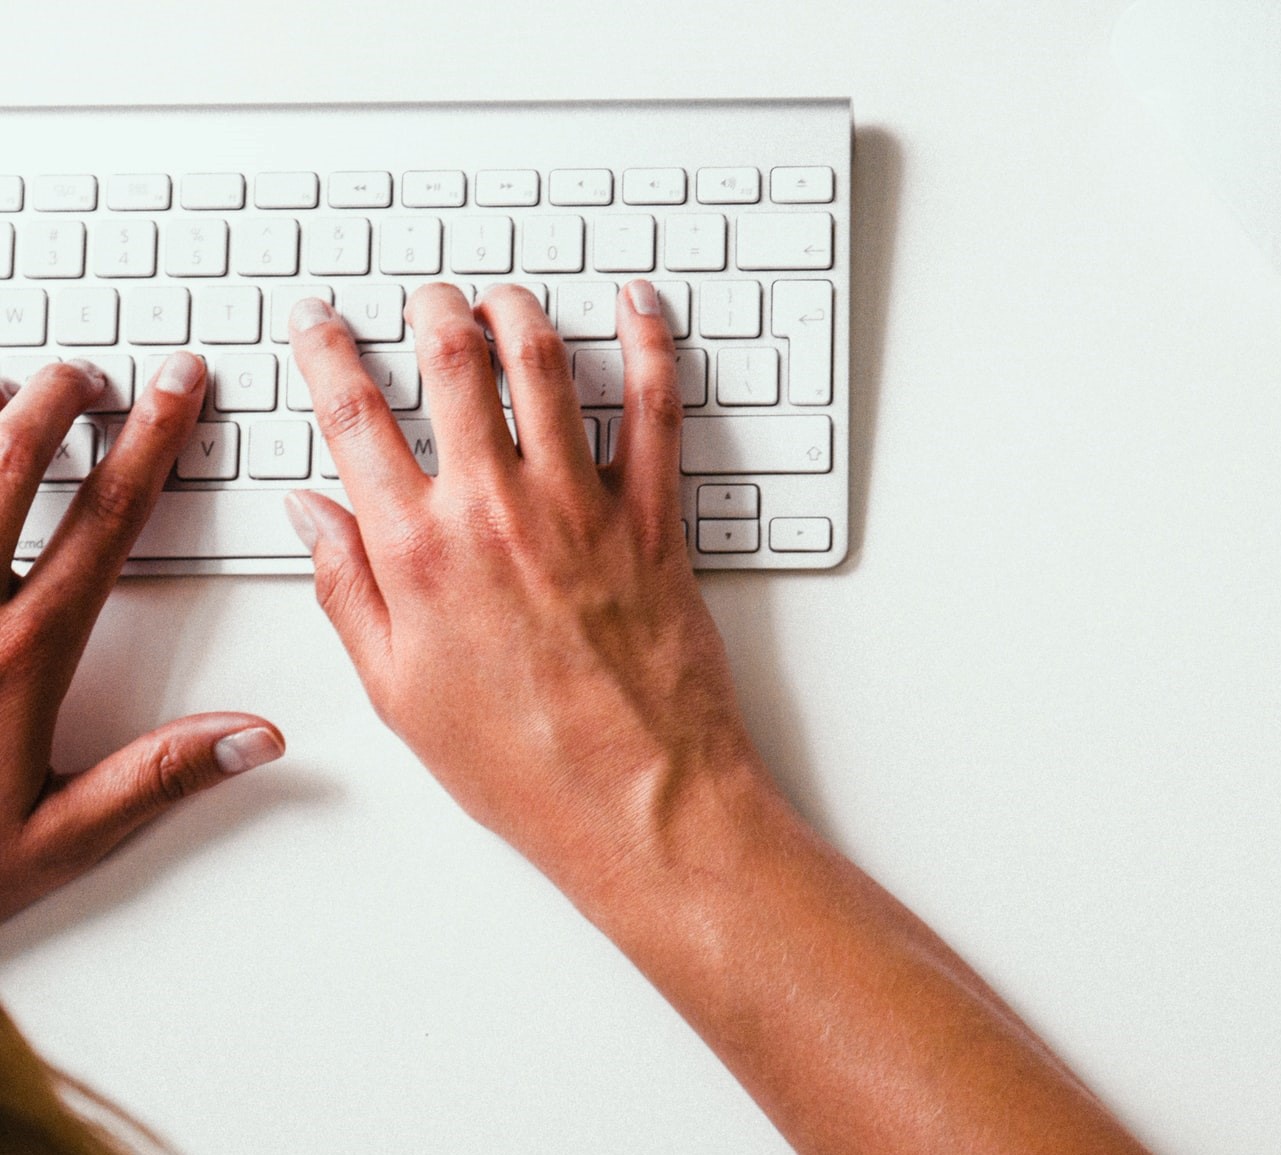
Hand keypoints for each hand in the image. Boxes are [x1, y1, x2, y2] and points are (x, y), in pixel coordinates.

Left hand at [0, 354, 283, 921]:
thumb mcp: (52, 841)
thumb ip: (156, 779)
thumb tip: (255, 736)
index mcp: (18, 654)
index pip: (105, 520)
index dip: (150, 443)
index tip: (175, 391)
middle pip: (8, 464)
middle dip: (55, 401)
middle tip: (85, 372)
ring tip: (8, 387)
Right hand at [284, 282, 763, 899]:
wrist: (639, 800)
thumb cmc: (522, 763)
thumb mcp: (398, 692)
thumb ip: (346, 591)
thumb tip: (309, 513)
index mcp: (419, 553)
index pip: (354, 417)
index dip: (326, 351)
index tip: (318, 320)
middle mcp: (496, 511)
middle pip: (452, 363)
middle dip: (431, 310)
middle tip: (424, 298)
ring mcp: (581, 506)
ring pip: (543, 364)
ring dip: (517, 311)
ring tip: (502, 299)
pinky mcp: (655, 518)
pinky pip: (656, 407)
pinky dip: (650, 344)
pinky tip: (638, 305)